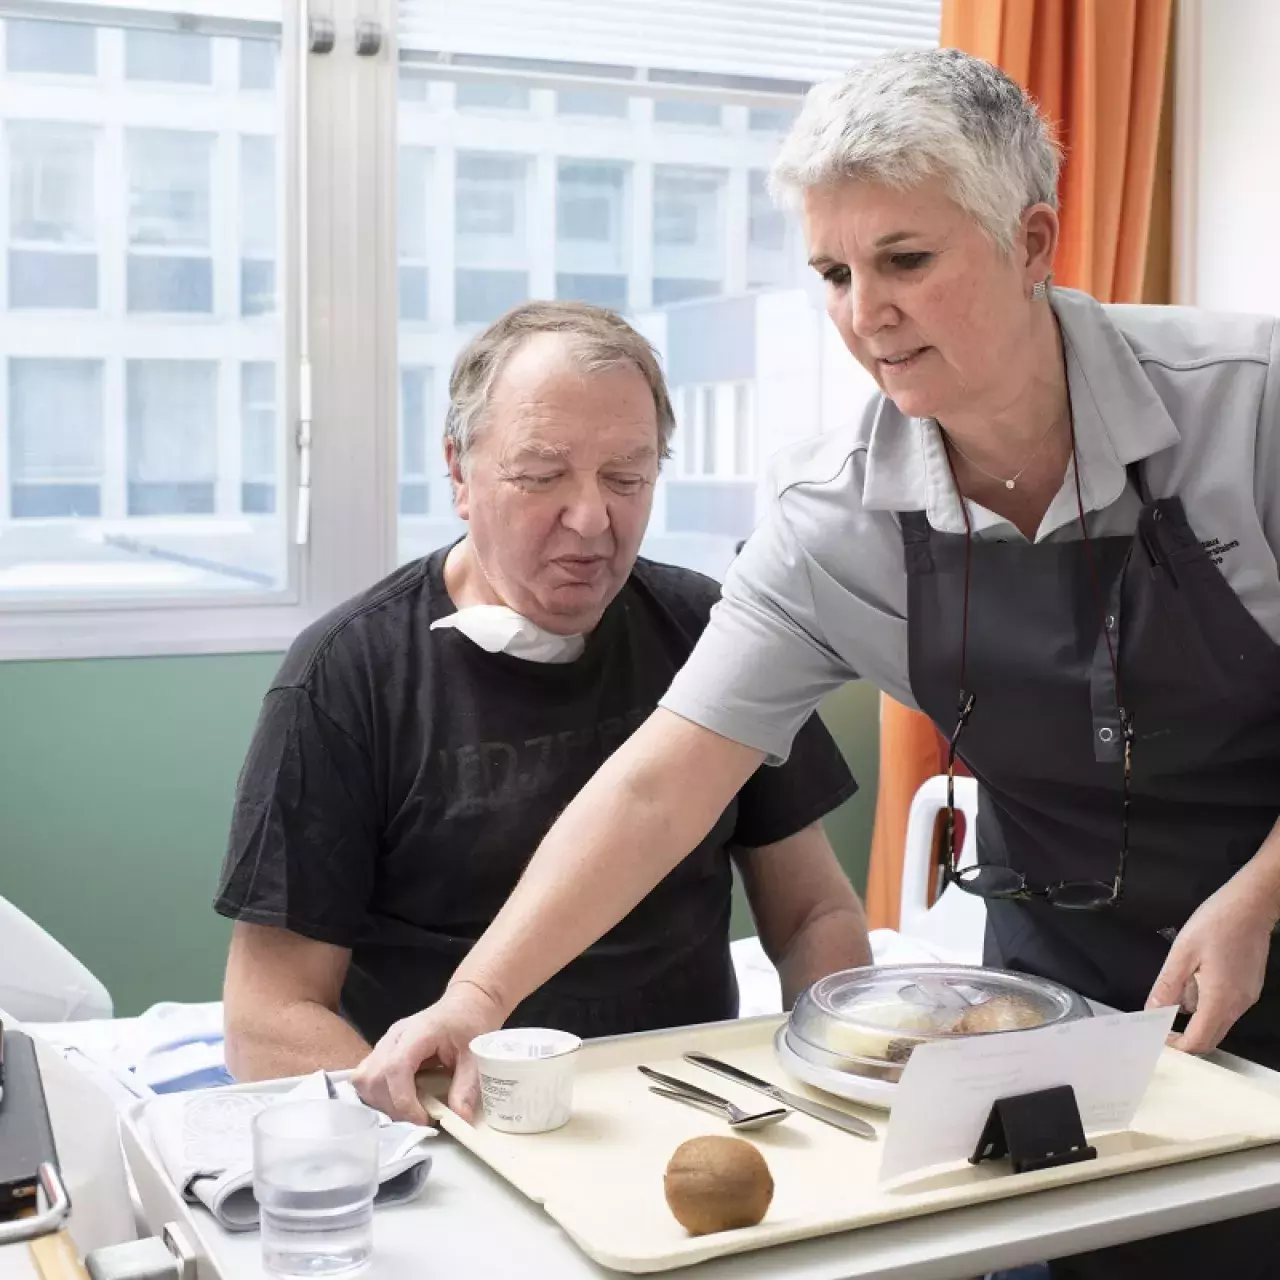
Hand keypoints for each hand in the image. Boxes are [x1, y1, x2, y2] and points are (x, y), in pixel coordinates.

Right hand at [351, 981, 504, 1123]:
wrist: (464, 1005)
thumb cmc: (470, 1024)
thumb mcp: (476, 1055)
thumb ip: (467, 1086)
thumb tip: (460, 1120)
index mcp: (419, 1032)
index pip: (396, 1068)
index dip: (404, 1100)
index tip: (424, 1119)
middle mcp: (395, 1036)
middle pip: (374, 1077)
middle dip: (394, 1106)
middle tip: (420, 1117)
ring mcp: (385, 1043)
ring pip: (364, 1079)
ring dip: (382, 1103)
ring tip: (410, 1110)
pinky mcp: (382, 1052)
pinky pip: (366, 1078)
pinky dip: (378, 1096)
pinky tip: (400, 1100)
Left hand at [1145, 873, 1277, 1053]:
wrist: (1251, 906)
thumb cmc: (1214, 924)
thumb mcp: (1182, 953)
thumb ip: (1167, 986)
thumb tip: (1152, 1011)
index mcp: (1220, 1000)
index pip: (1198, 1040)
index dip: (1176, 1046)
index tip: (1156, 1037)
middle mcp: (1237, 1006)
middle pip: (1210, 1037)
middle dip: (1185, 1037)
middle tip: (1159, 1025)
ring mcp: (1246, 997)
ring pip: (1218, 1022)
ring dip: (1194, 1018)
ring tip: (1171, 996)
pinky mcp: (1249, 987)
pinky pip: (1225, 1007)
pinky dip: (1206, 1005)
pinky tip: (1193, 981)